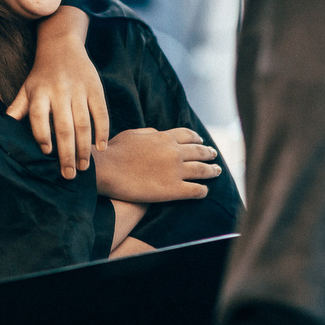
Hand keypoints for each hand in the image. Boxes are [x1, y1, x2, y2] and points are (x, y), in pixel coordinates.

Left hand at [7, 7, 108, 179]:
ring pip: (83, 123)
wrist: (62, 45)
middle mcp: (59, 90)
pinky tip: (100, 148)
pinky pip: (101, 112)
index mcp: (39, 92)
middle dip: (66, 153)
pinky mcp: (96, 87)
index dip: (42, 134)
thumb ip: (18, 109)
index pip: (38, 115)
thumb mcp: (26, 88)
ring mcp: (79, 89)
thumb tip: (2, 129)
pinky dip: (102, 131)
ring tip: (83, 167)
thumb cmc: (41, 74)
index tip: (46, 153)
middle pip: (63, 125)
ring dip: (84, 147)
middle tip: (68, 174)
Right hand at [93, 127, 220, 202]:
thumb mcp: (133, 134)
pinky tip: (204, 192)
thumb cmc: (115, 152)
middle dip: (209, 153)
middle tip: (214, 155)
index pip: (188, 135)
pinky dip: (203, 190)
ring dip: (212, 171)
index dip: (197, 138)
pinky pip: (196, 190)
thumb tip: (161, 132)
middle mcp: (174, 152)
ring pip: (202, 170)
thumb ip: (150, 132)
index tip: (201, 141)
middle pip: (199, 152)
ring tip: (217, 172)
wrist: (107, 170)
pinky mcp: (173, 190)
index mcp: (164, 137)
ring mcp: (175, 171)